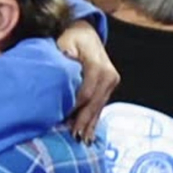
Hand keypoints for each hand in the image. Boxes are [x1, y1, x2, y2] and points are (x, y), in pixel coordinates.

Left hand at [57, 20, 119, 143]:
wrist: (84, 31)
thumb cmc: (70, 36)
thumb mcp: (65, 40)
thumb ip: (65, 52)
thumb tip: (66, 59)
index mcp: (98, 66)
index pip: (86, 93)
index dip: (74, 107)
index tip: (61, 118)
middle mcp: (109, 76)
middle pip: (94, 103)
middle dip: (83, 120)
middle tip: (74, 137)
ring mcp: (111, 82)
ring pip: (99, 107)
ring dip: (89, 124)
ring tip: (82, 140)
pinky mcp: (108, 87)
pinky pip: (100, 105)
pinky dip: (93, 119)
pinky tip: (89, 133)